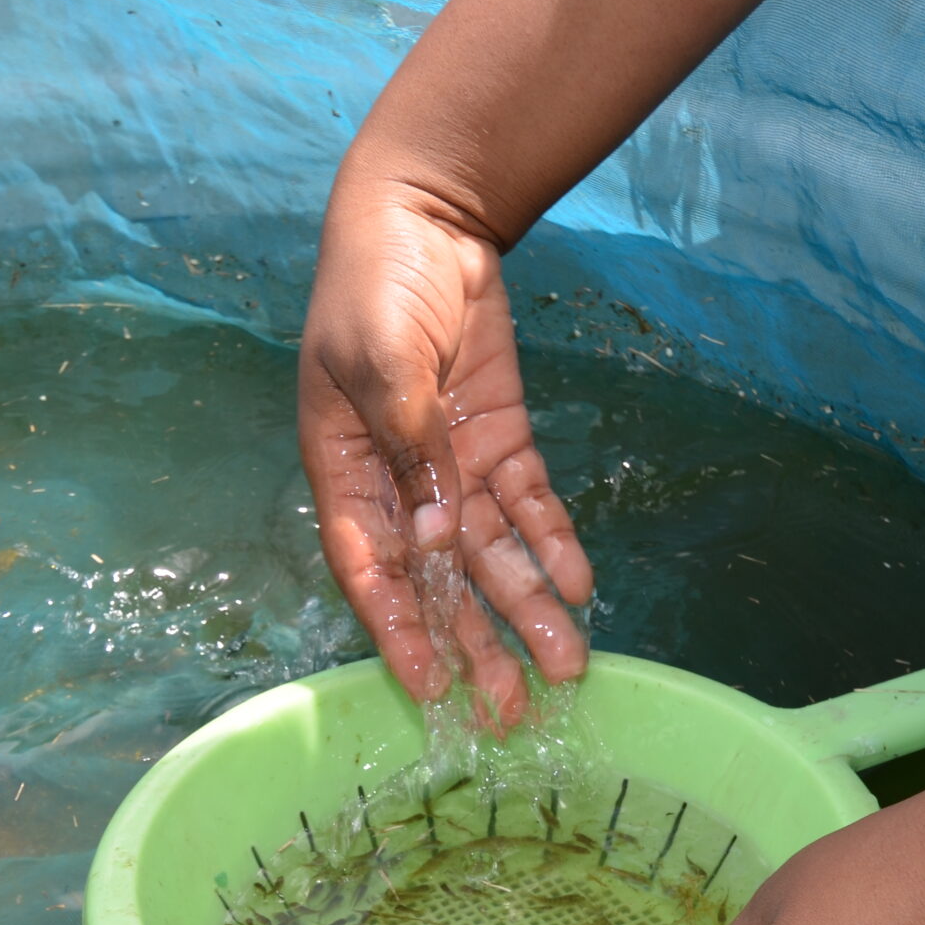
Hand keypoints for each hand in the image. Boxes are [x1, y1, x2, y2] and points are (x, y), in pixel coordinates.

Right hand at [298, 187, 592, 722]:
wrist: (424, 214)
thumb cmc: (375, 283)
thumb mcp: (379, 357)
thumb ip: (408, 444)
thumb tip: (436, 538)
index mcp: (344, 471)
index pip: (370, 567)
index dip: (399, 629)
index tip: (431, 687)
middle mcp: (398, 485)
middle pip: (439, 580)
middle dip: (475, 644)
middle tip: (512, 710)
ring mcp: (451, 466)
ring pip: (491, 555)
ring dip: (525, 609)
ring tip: (566, 667)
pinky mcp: (497, 441)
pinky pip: (528, 506)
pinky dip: (553, 544)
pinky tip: (580, 588)